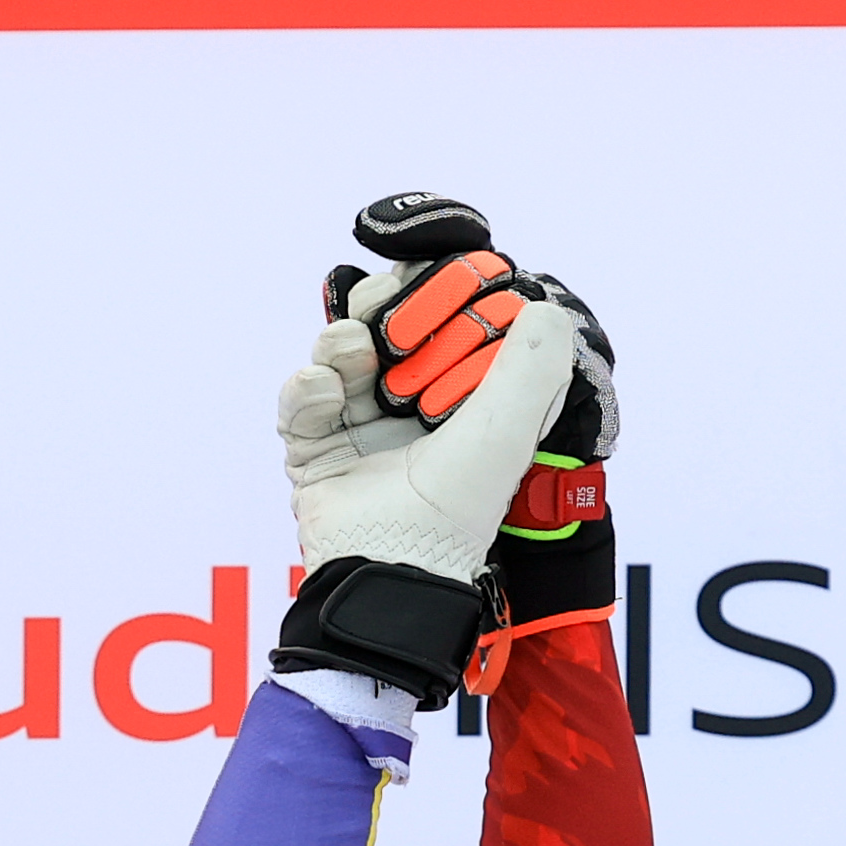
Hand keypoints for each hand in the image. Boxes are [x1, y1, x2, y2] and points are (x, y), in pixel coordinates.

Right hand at [269, 200, 578, 706]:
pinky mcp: (314, 447)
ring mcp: (359, 426)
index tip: (442, 280)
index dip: (443, 295)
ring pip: (339, 351)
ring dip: (340, 340)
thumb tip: (544, 307)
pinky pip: (301, 395)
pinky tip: (325, 395)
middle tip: (385, 302)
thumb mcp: (509, 427)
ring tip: (351, 354)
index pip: (449, 324)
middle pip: (388, 327)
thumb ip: (533, 361)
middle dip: (384, 305)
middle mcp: (412, 411)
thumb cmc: (455, 506)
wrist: (388, 565)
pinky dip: (308, 386)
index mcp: (463, 403)